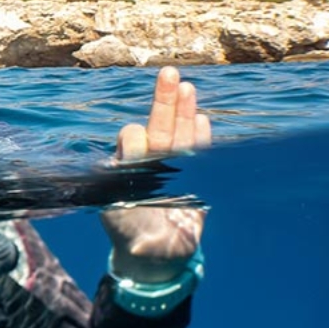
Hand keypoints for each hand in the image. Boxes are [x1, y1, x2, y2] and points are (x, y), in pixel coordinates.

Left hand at [101, 66, 210, 282]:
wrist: (156, 255)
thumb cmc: (135, 241)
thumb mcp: (127, 230)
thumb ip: (130, 213)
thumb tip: (136, 210)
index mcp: (127, 173)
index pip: (132, 144)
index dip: (135, 139)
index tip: (138, 138)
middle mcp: (149, 165)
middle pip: (158, 127)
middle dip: (163, 103)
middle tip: (168, 73)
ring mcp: (172, 168)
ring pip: (179, 133)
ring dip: (183, 111)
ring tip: (186, 86)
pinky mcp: (193, 177)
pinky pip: (199, 152)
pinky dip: (201, 136)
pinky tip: (201, 117)